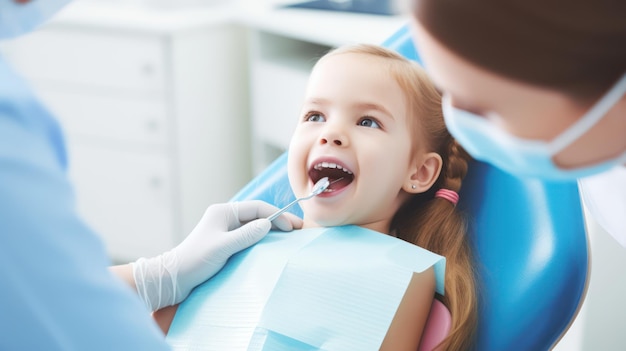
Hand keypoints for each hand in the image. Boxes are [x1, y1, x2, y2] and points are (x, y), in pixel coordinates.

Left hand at [132, 200, 302, 310]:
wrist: (174, 278)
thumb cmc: (195, 260)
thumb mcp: (223, 247)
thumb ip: (245, 235)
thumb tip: (267, 224)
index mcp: (223, 212)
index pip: (257, 208)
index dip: (277, 215)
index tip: (292, 227)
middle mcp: (225, 217)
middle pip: (257, 215)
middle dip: (277, 221)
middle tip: (298, 230)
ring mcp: (225, 230)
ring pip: (254, 226)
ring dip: (271, 230)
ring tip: (289, 238)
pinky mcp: (225, 243)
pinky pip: (248, 237)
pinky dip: (261, 239)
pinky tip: (271, 246)